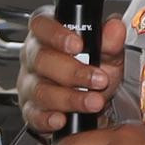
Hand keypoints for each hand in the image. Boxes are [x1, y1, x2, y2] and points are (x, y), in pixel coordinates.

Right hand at [16, 7, 124, 133]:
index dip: (56, 34)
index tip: (78, 45)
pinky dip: (48, 118)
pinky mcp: (30, 110)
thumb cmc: (93, 70)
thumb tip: (115, 28)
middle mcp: (33, 57)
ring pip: (40, 89)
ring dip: (69, 97)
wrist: (93, 102)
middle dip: (72, 71)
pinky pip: (33, 115)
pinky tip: (62, 119)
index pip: (41, 25)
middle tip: (98, 79)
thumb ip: (111, 41)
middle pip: (40, 59)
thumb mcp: (109, 54)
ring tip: (94, 102)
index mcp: (47, 35)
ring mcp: (29, 84)